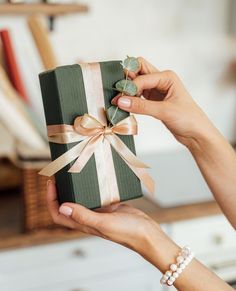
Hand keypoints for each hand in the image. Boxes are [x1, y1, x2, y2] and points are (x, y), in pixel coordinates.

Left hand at [46, 180, 177, 269]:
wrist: (146, 233)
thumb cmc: (126, 232)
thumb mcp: (103, 223)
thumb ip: (84, 216)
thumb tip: (62, 207)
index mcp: (84, 224)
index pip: (58, 214)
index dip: (51, 201)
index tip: (52, 184)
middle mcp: (89, 217)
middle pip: (68, 205)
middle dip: (61, 191)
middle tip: (60, 175)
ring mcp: (99, 211)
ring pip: (82, 199)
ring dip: (75, 188)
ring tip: (74, 173)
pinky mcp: (109, 205)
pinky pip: (96, 195)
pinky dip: (92, 187)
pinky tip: (94, 177)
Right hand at [112, 57, 217, 147]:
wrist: (196, 133)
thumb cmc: (188, 119)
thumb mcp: (164, 111)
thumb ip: (141, 106)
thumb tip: (121, 101)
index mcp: (167, 77)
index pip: (141, 77)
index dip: (130, 87)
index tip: (119, 99)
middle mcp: (161, 80)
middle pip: (138, 70)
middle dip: (127, 78)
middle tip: (118, 91)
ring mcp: (156, 90)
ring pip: (137, 82)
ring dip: (127, 89)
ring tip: (119, 101)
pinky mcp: (153, 100)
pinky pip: (138, 95)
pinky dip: (131, 99)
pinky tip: (126, 106)